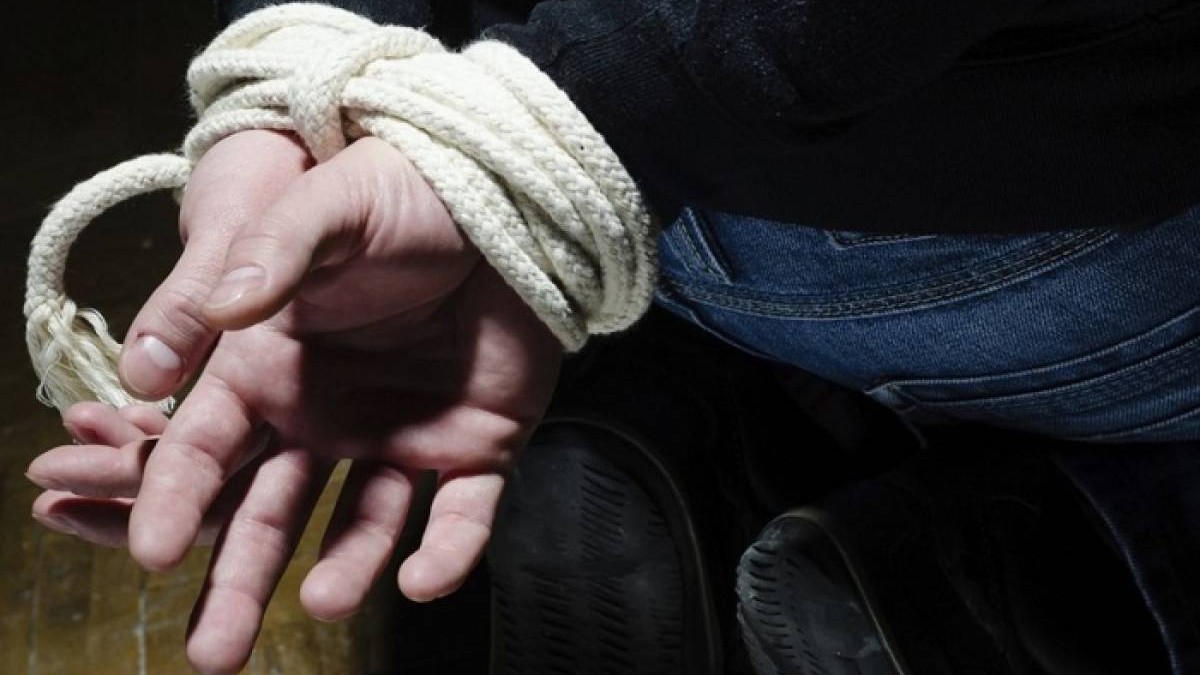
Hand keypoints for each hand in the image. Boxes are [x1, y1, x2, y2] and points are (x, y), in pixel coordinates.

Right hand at [30, 130, 562, 673]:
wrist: (506, 204)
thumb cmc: (404, 194)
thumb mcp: (331, 205)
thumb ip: (274, 252)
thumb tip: (214, 316)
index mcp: (270, 365)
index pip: (207, 444)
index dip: (175, 493)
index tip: (151, 549)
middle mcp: (325, 414)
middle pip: (268, 510)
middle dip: (239, 580)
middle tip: (211, 654)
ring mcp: (400, 435)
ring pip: (360, 523)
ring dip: (344, 568)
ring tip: (328, 600)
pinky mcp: (474, 445)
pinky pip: (460, 513)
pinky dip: (446, 550)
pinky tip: (424, 579)